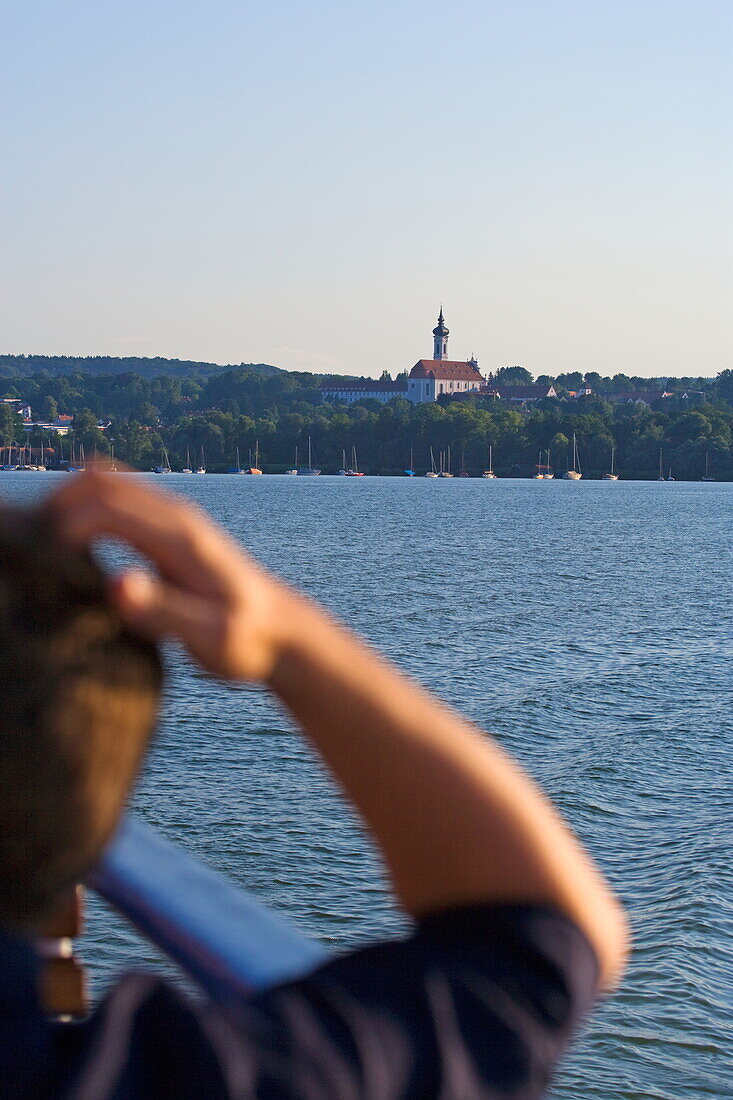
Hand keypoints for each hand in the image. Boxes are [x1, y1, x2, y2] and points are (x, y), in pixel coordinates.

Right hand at [47, 469, 289, 681]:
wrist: (283, 632)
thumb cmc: (248, 641)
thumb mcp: (212, 639)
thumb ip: (165, 614)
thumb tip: (116, 584)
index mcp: (181, 538)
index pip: (105, 506)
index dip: (63, 527)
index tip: (46, 568)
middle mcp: (176, 517)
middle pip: (98, 480)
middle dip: (55, 505)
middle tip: (30, 551)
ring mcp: (172, 520)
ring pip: (105, 482)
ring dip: (66, 503)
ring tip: (44, 549)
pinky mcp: (168, 532)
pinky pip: (117, 500)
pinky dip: (84, 511)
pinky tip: (72, 552)